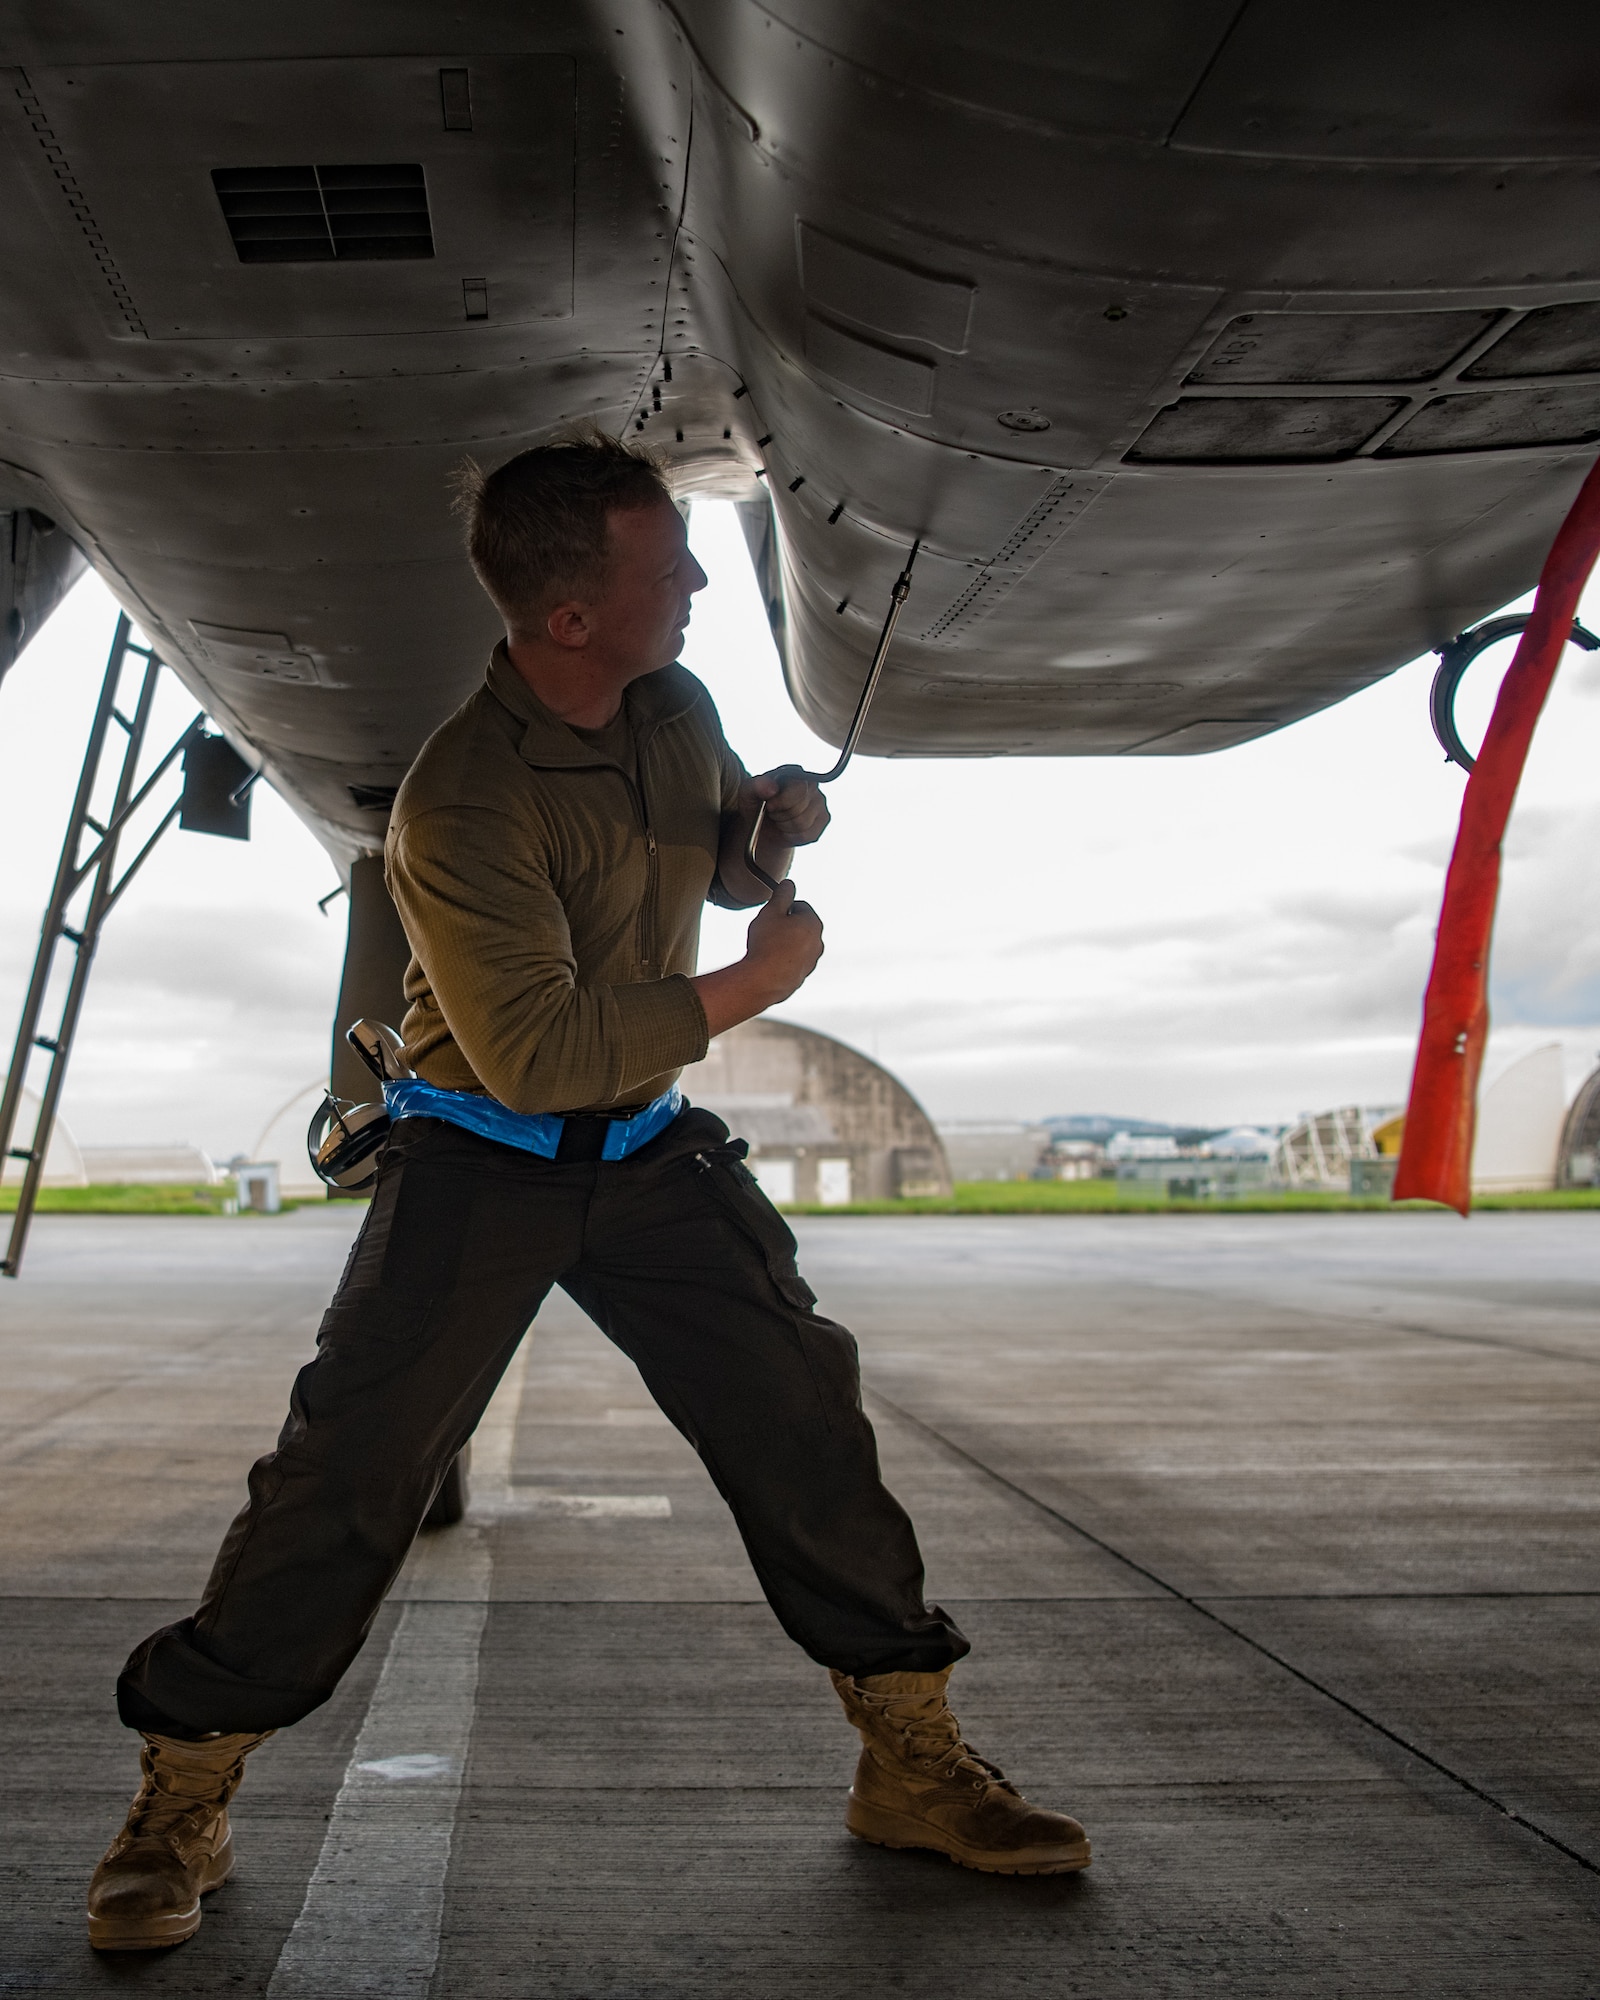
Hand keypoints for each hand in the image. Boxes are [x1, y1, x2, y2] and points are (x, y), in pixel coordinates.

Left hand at [743, 767, 829, 847]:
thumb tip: (772, 787)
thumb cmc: (756, 805)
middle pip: (799, 809)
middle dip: (780, 816)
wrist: (763, 825)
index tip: (769, 807)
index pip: (798, 789)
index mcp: (793, 773)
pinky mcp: (823, 819)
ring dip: (785, 826)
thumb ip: (756, 786)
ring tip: (779, 820)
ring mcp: (819, 802)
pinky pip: (808, 835)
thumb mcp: (747, 794)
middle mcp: (811, 784)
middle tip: (773, 814)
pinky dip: (794, 836)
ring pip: (803, 823)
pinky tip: (788, 829)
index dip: (781, 802)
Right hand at [744, 880, 823, 999]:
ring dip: (784, 943)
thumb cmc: (767, 945)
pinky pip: (792, 961)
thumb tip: (789, 884)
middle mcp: (818, 942)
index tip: (772, 913)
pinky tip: (769, 962)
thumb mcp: (771, 911)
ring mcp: (811, 961)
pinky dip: (783, 959)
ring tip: (766, 948)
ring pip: (797, 945)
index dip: (783, 907)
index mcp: (813, 923)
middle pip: (800, 926)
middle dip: (785, 926)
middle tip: (767, 930)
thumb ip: (782, 895)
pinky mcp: (802, 975)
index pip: (800, 906)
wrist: (763, 979)